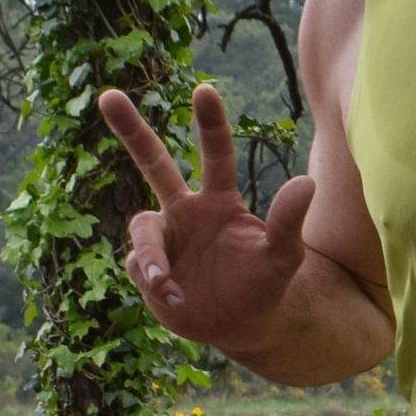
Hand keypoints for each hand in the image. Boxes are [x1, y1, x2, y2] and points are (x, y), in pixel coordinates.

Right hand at [106, 84, 310, 349]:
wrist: (244, 326)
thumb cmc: (265, 284)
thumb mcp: (284, 257)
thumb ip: (288, 222)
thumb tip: (307, 182)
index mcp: (218, 201)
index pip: (214, 154)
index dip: (210, 124)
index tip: (205, 89)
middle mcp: (184, 212)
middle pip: (152, 162)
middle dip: (131, 129)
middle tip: (109, 94)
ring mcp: (164, 241)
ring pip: (142, 229)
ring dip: (150, 254)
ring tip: (164, 282)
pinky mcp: (147, 272)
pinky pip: (140, 267)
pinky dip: (155, 282)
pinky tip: (175, 298)